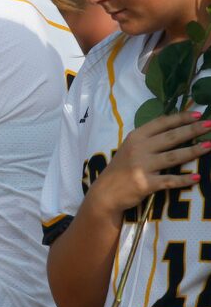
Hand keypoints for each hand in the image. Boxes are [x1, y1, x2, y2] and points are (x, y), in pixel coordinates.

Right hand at [91, 111, 210, 215]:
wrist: (106, 192)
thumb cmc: (121, 168)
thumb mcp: (129, 147)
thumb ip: (148, 138)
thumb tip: (174, 128)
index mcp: (135, 137)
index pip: (161, 123)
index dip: (180, 118)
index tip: (197, 114)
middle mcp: (139, 149)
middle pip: (171, 137)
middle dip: (193, 130)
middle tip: (210, 124)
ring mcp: (142, 166)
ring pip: (173, 157)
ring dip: (193, 151)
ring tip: (210, 146)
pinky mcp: (145, 184)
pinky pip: (169, 181)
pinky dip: (184, 180)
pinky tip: (197, 177)